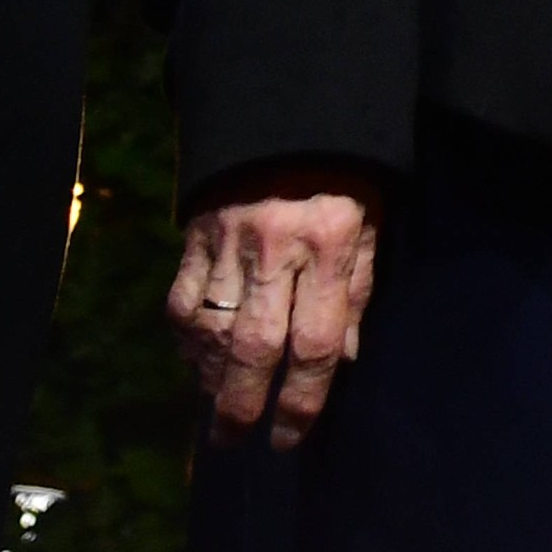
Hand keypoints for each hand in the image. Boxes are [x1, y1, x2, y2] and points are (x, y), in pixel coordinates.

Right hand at [167, 173, 382, 447]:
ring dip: (213, 380)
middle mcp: (276, 248)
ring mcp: (227, 243)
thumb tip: (343, 360)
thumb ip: (356, 289)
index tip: (293, 436)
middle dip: (246, 405)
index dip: (304, 399)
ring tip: (220, 410)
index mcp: (330, 243)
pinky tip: (196, 364)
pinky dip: (186, 342)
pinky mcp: (193, 237)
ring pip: (212, 331)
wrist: (287, 111)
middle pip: (256, 347)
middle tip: (240, 440)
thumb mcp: (370, 222)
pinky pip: (180, 304)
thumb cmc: (343, 172)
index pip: (317, 340)